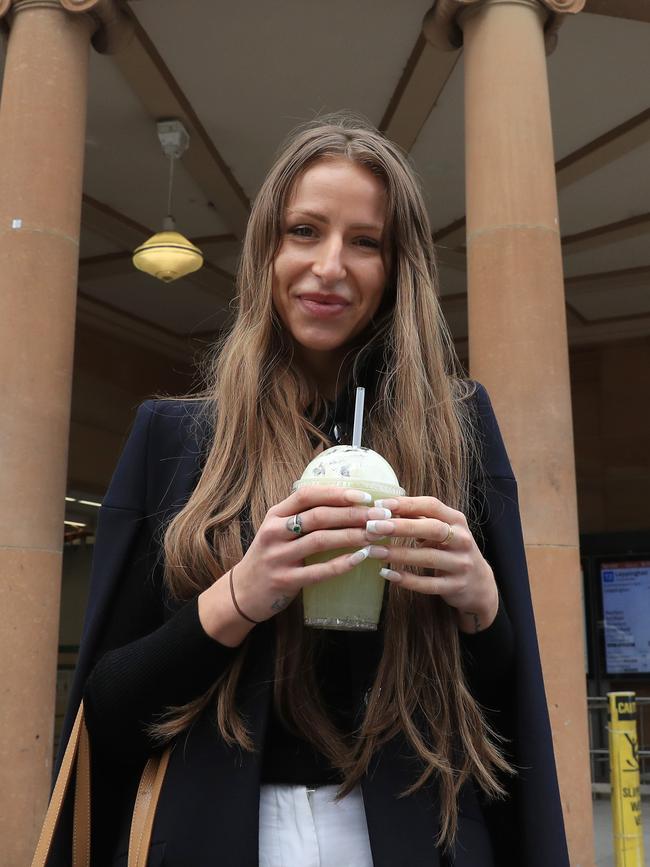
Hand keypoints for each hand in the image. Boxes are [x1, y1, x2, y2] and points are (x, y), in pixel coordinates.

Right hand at [198, 485, 393, 641]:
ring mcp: (278, 557)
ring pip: (320, 541)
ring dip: (352, 536)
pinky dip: (342, 564)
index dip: (338, 494)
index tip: (366, 496)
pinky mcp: (285, 580)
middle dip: (353, 514)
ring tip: (376, 535)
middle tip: (380, 516)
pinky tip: (361, 558)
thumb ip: (303, 515)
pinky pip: (318, 571)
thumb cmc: (270, 556)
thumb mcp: (279, 529)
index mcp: (275, 514)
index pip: (307, 495)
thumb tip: (345, 499)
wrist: (242, 592)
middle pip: (318, 516)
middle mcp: (274, 532)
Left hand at [365, 496, 498, 632]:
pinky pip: (429, 584)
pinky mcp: (455, 586)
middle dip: (401, 526)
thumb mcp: (442, 530)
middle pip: (432, 529)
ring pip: (428, 557)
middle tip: (373, 526)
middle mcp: (462, 540)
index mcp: (457, 520)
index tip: (380, 504)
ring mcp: (461, 564)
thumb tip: (384, 508)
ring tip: (373, 551)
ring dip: (398, 554)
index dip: (406, 504)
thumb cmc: (452, 550)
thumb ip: (418, 519)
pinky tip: (387, 574)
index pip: (432, 506)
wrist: (479, 584)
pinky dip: (407, 580)